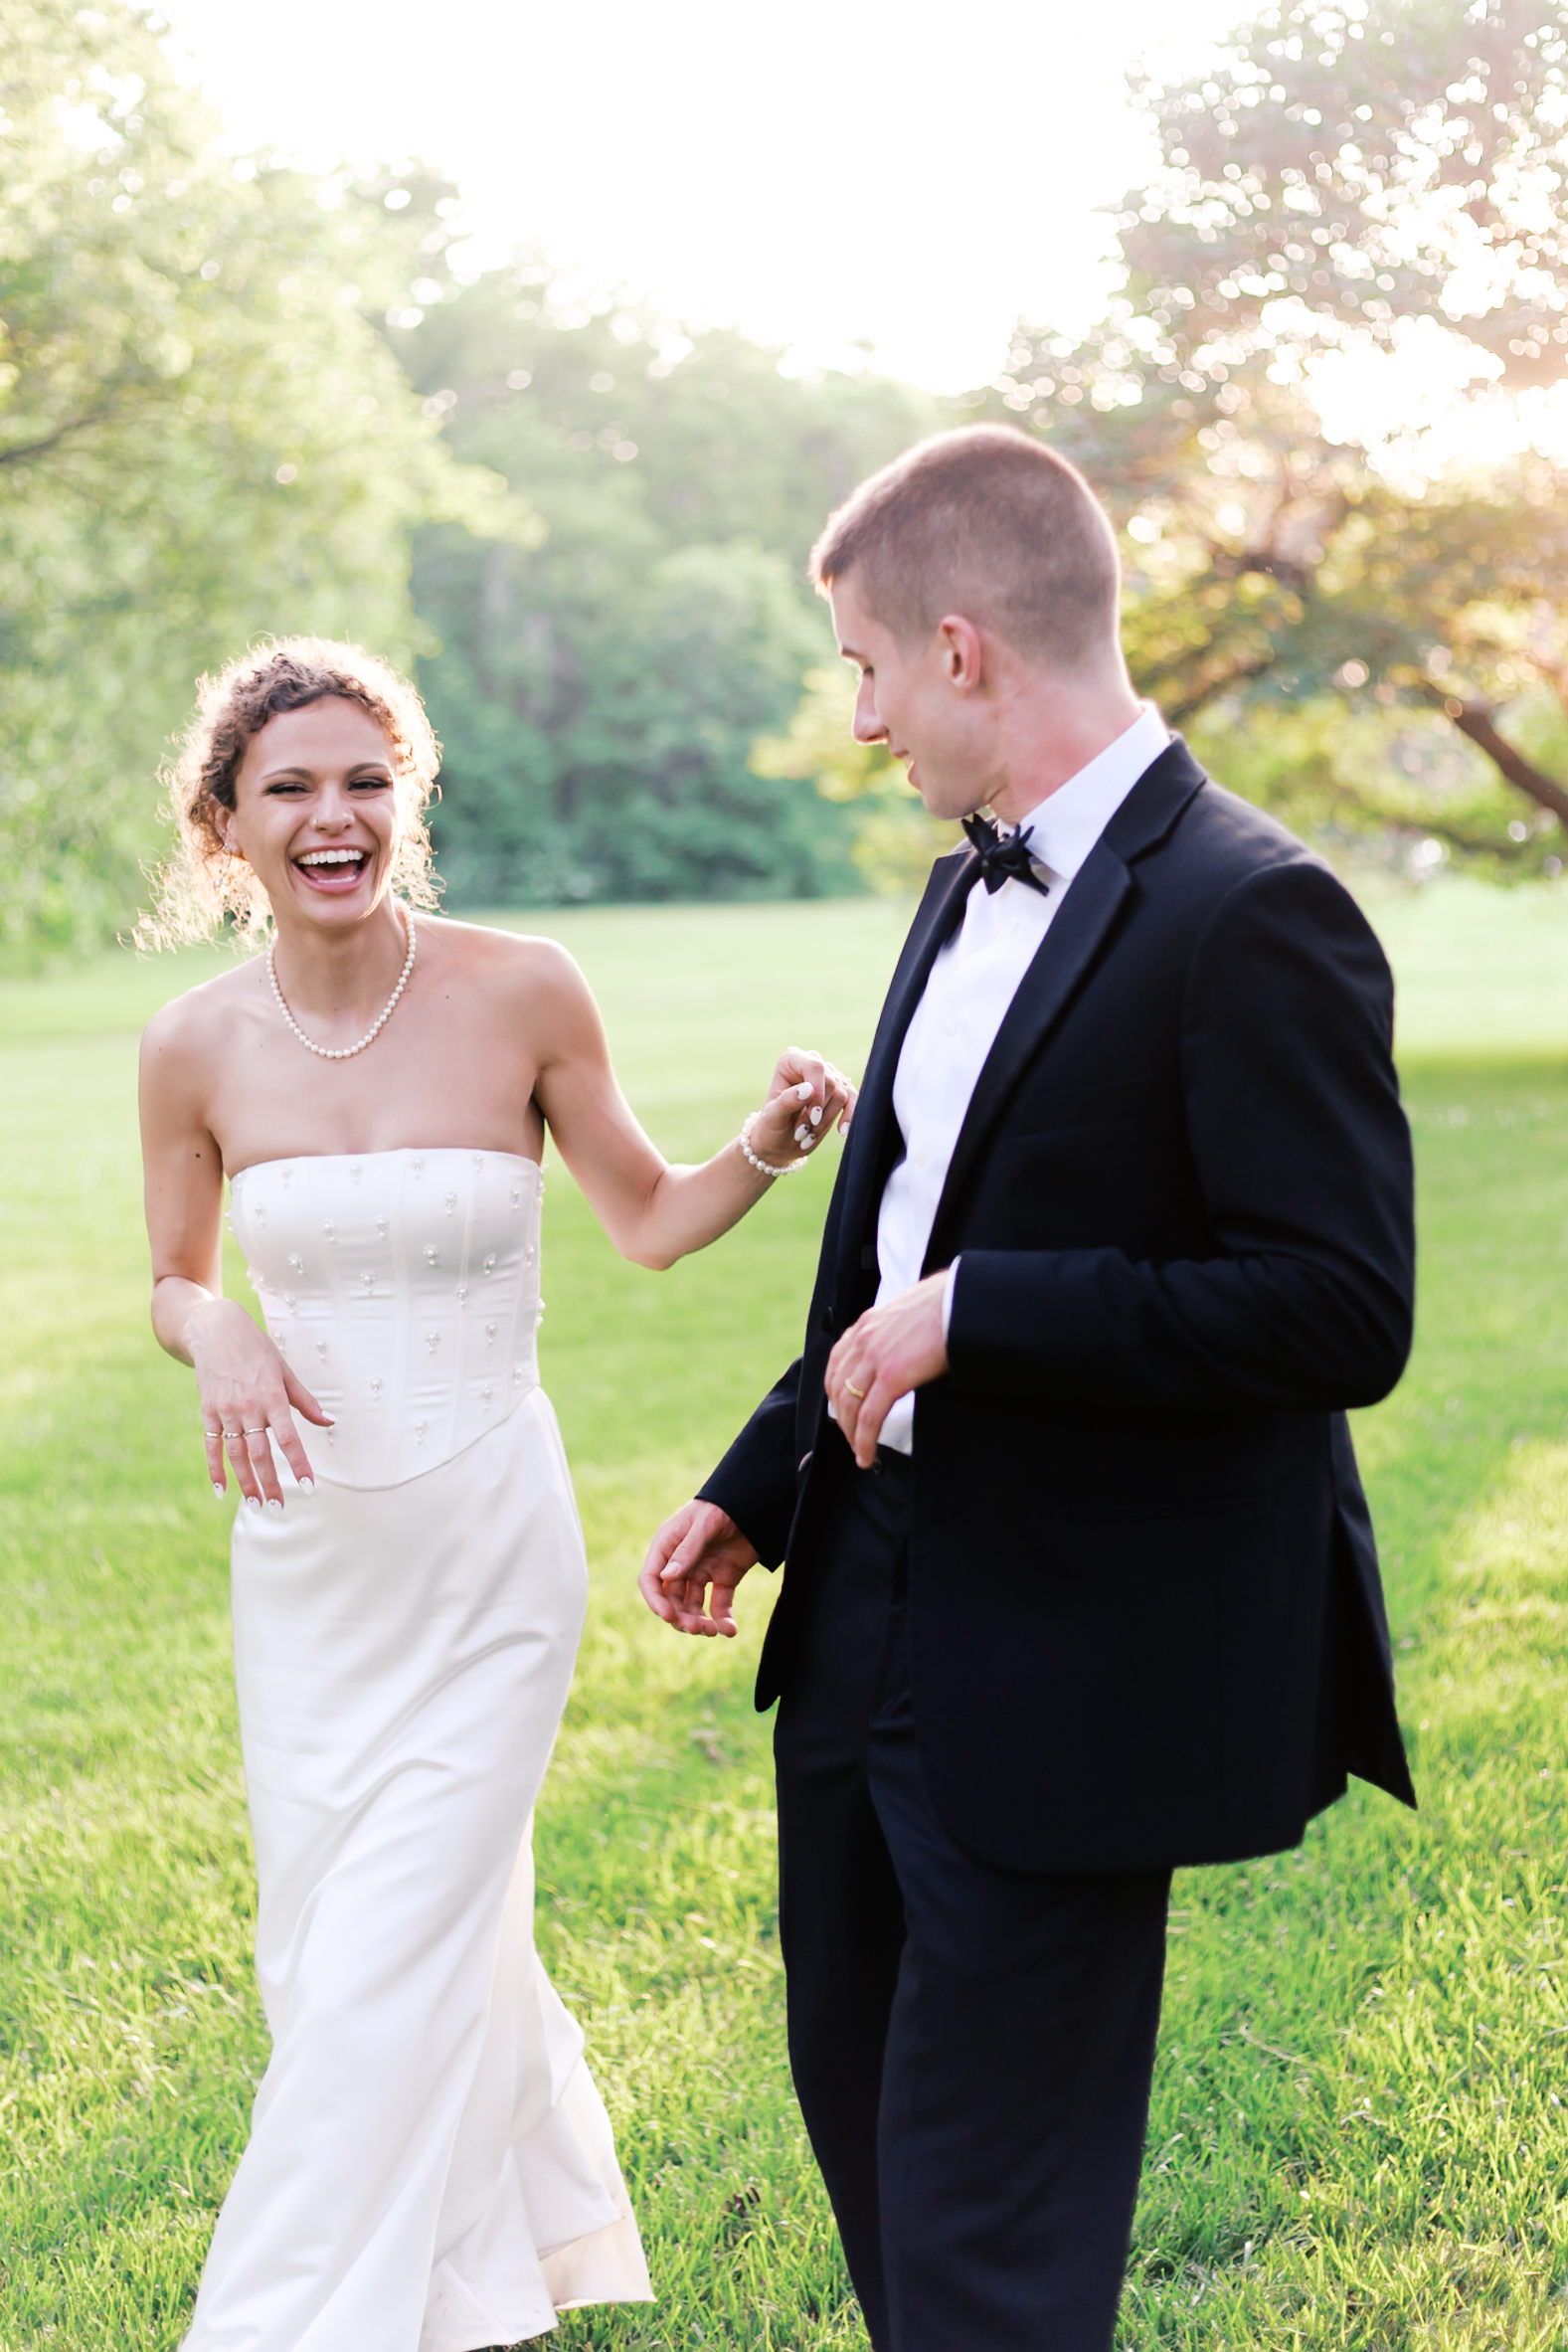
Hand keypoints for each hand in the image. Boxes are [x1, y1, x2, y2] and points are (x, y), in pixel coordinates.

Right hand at [185, 1297, 331, 1509]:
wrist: (215, 1329)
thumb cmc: (256, 1349)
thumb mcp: (284, 1370)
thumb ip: (305, 1400)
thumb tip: (329, 1421)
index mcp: (272, 1397)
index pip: (289, 1438)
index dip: (298, 1464)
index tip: (308, 1486)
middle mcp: (248, 1407)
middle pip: (260, 1453)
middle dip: (270, 1483)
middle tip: (279, 1508)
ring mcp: (225, 1411)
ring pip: (237, 1454)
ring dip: (246, 1482)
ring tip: (257, 1505)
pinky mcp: (208, 1411)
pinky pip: (211, 1445)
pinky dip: (216, 1468)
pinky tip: (222, 1490)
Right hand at [639, 1499, 758, 1637]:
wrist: (754, 1501)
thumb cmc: (723, 1506)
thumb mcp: (705, 1525)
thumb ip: (687, 1550)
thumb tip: (667, 1577)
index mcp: (667, 1546)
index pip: (651, 1579)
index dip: (656, 1600)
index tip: (669, 1617)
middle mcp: (681, 1562)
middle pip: (672, 1598)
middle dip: (681, 1617)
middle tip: (697, 1628)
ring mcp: (702, 1572)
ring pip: (693, 1606)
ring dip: (700, 1622)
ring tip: (714, 1631)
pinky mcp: (723, 1578)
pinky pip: (718, 1605)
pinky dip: (723, 1620)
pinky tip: (730, 1629)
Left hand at [745, 1048, 857, 1170]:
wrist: (781, 1142)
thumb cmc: (772, 1126)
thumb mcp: (773, 1117)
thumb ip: (788, 1101)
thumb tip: (809, 1089)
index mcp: (791, 1060)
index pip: (815, 1067)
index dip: (818, 1092)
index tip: (813, 1118)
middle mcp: (811, 1062)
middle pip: (830, 1082)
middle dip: (818, 1112)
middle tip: (801, 1134)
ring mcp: (828, 1075)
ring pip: (842, 1094)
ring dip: (826, 1120)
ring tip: (808, 1137)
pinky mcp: (841, 1090)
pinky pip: (854, 1099)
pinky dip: (850, 1116)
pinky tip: (842, 1131)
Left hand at [826, 1273, 949, 1467]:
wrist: (964, 1301)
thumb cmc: (949, 1305)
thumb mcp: (911, 1313)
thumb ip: (897, 1332)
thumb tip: (904, 1348)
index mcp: (867, 1323)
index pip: (837, 1364)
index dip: (836, 1392)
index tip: (843, 1410)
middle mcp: (864, 1338)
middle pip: (837, 1387)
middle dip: (841, 1418)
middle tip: (851, 1438)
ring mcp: (875, 1357)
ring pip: (849, 1406)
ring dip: (851, 1435)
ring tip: (860, 1453)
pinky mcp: (892, 1376)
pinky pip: (869, 1417)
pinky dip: (864, 1441)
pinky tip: (867, 1456)